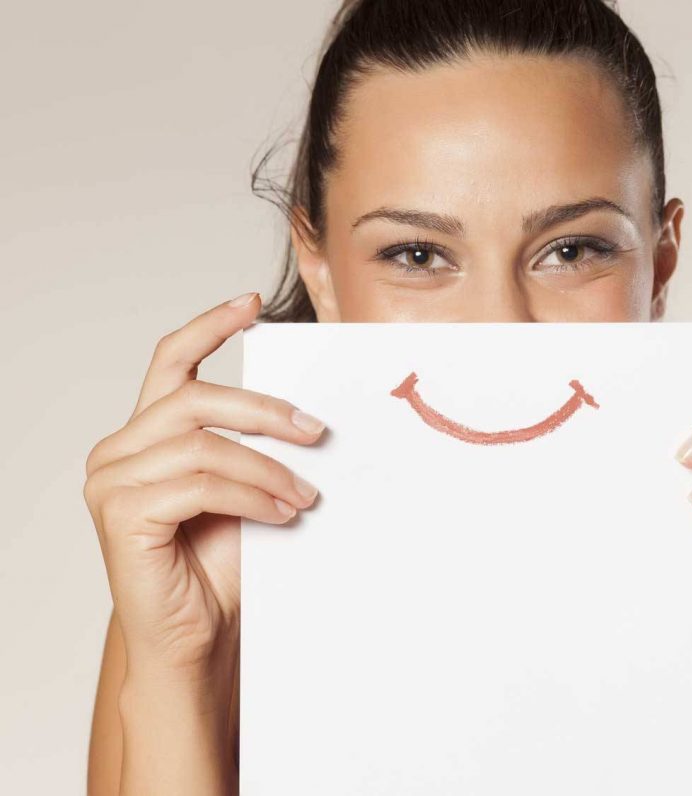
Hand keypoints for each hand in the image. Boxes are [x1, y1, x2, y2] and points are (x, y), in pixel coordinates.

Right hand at [82, 292, 324, 683]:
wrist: (199, 639)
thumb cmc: (221, 567)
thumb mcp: (246, 490)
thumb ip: (257, 447)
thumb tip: (312, 413)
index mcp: (147, 434)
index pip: (172, 360)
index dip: (210, 324)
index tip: (252, 302)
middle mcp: (119, 449)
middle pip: (197, 397)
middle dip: (266, 410)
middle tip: (317, 433)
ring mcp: (112, 481)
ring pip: (204, 443)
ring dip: (267, 467)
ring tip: (305, 494)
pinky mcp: (121, 515)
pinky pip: (199, 483)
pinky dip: (251, 495)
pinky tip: (282, 514)